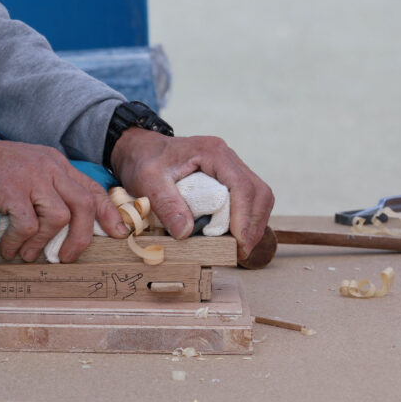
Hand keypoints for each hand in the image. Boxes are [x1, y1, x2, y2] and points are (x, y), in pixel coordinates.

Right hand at [0, 135, 127, 261]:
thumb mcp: (29, 172)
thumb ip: (49, 190)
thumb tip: (63, 226)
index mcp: (56, 164)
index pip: (92, 189)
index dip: (108, 213)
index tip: (118, 233)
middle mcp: (49, 168)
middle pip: (83, 205)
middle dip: (81, 237)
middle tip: (67, 257)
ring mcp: (30, 176)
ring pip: (58, 217)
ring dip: (44, 242)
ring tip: (28, 254)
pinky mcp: (11, 188)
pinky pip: (27, 223)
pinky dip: (20, 241)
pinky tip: (9, 248)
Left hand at [110, 128, 273, 258]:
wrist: (141, 150)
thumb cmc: (144, 161)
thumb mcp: (148, 181)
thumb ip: (166, 205)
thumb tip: (185, 232)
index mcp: (212, 153)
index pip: (241, 185)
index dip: (244, 216)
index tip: (239, 242)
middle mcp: (227, 158)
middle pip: (259, 192)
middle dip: (254, 224)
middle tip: (242, 251)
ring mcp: (230, 168)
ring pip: (259, 196)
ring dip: (254, 224)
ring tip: (241, 248)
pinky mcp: (228, 179)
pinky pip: (249, 199)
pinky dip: (247, 219)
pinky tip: (236, 236)